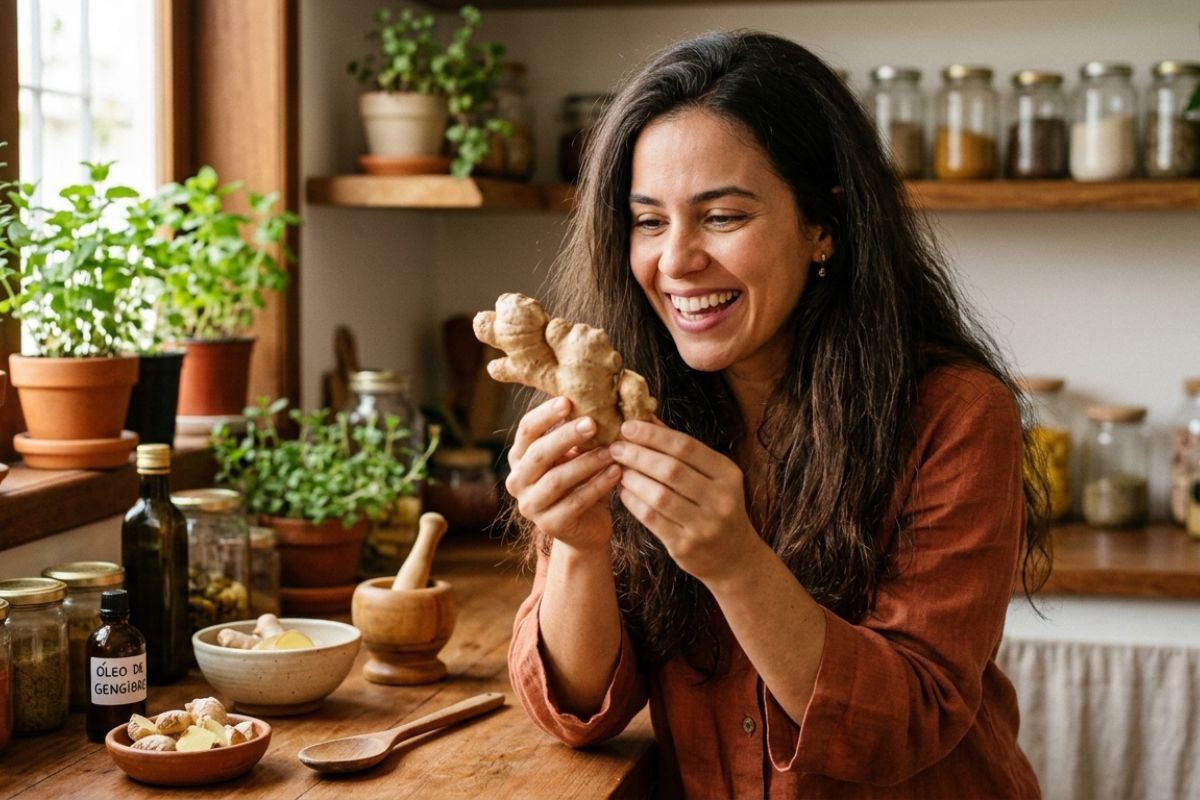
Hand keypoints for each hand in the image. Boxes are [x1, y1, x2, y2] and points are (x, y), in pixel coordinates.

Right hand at [505, 397, 621, 552]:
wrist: (586, 527)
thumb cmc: (581, 481)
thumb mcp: (575, 455)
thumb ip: (578, 434)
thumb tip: (599, 399)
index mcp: (520, 458)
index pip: (526, 430)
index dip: (545, 415)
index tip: (569, 401)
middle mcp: (517, 481)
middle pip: (539, 453)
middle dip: (566, 436)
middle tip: (593, 423)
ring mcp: (530, 505)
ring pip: (556, 479)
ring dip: (586, 462)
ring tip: (612, 450)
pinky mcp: (550, 525)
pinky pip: (575, 502)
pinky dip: (598, 486)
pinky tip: (616, 472)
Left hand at [610, 419, 759, 582]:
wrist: (734, 558)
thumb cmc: (716, 507)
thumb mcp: (711, 476)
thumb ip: (681, 449)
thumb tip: (648, 417)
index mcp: (728, 474)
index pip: (686, 446)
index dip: (653, 435)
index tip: (628, 426)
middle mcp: (721, 498)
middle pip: (671, 470)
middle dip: (638, 455)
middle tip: (616, 446)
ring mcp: (705, 524)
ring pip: (659, 495)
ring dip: (632, 478)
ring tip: (617, 468)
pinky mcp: (686, 546)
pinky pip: (652, 518)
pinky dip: (633, 501)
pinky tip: (623, 490)